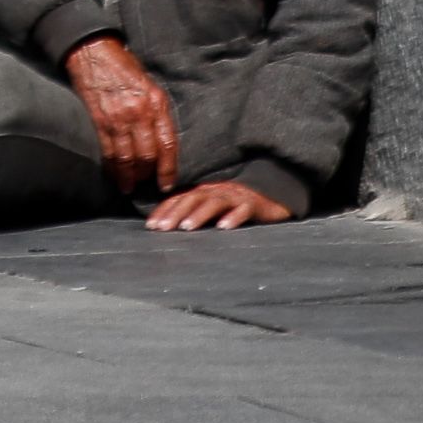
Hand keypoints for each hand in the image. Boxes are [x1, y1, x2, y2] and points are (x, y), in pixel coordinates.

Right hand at [63, 35, 180, 196]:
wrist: (94, 51)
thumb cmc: (124, 66)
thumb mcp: (150, 85)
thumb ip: (156, 111)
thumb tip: (161, 140)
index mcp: (157, 102)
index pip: (168, 143)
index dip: (168, 168)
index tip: (167, 183)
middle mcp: (140, 112)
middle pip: (148, 154)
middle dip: (147, 175)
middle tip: (146, 186)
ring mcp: (119, 117)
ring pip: (127, 157)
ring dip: (128, 176)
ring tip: (128, 186)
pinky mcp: (100, 120)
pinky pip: (108, 150)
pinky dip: (111, 166)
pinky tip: (113, 174)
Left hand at [145, 180, 292, 231]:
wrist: (272, 199)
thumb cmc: (236, 208)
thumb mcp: (213, 211)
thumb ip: (194, 216)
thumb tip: (168, 230)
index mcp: (204, 193)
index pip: (179, 199)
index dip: (164, 210)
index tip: (151, 226)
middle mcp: (216, 191)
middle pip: (192, 199)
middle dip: (175, 213)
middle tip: (162, 228)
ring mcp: (235, 196)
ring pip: (215, 202)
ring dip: (199, 214)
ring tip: (186, 227)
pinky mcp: (254, 204)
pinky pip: (243, 209)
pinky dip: (233, 217)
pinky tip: (224, 228)